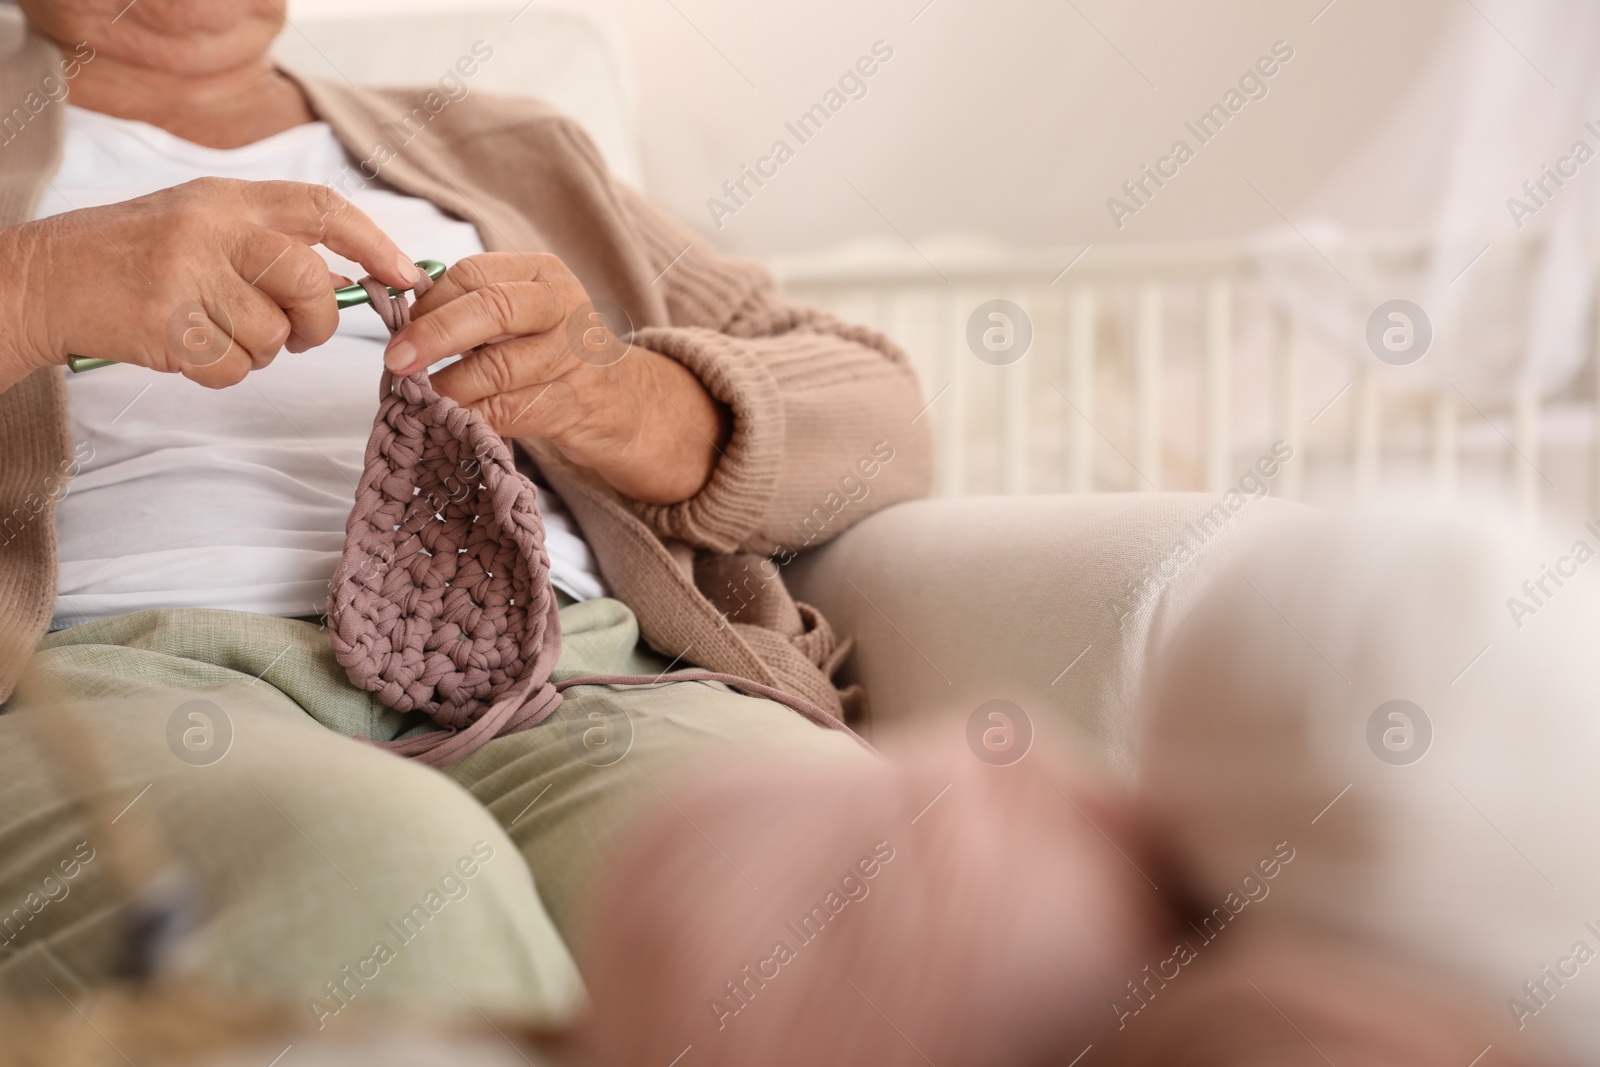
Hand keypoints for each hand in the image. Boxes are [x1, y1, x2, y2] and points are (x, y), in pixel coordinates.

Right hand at [0, 177, 418, 391]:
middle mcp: (211, 228)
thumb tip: (353, 281)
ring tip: (217, 331)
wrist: (46, 279)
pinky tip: (191, 349)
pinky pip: (234, 368)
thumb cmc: (136, 257)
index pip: (322, 208)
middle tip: (299, 333)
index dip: (375, 243)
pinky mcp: (166, 324)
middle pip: (310, 282)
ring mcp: (186, 275)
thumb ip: (272, 244)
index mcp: (228, 197)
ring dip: (259, 350)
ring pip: (274, 335)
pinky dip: (223, 372)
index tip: (406, 276)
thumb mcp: (204, 225)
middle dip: (317, 320)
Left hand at [390, 253, 730, 505]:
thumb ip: (474, 310)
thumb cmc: (557, 356)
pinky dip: (473, 416)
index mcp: (544, 274)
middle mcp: (565, 307)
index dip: (429, 302)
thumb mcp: (525, 317)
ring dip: (449, 386)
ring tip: (422, 397)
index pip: (474, 274)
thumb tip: (403, 324)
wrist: (625, 404)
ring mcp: (575, 357)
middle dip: (434, 336)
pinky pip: (509, 410)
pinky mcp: (574, 404)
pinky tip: (454, 419)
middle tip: (398, 360)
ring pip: (496, 366)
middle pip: (491, 308)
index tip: (400, 328)